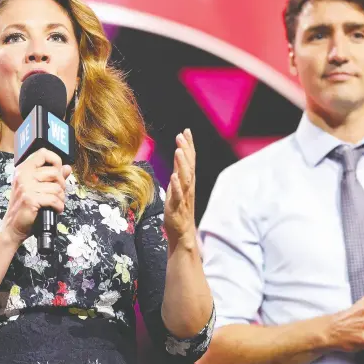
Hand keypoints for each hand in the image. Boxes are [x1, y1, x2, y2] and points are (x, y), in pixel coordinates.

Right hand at [1, 148, 71, 245]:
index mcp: (23, 169)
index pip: (43, 153)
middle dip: (61, 185)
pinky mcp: (30, 199)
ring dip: (61, 198)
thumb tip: (67, 167)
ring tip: (54, 203)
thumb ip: (52, 177)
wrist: (12, 226)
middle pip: (55, 172)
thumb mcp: (38, 188)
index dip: (55, 160)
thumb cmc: (25, 207)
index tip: (59, 170)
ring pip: (57, 188)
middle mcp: (23, 175)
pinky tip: (54, 209)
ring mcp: (25, 187)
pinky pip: (54, 199)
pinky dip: (59, 207)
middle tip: (57, 194)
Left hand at [164, 129, 195, 249]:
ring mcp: (184, 197)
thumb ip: (179, 171)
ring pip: (185, 178)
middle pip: (189, 166)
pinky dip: (177, 186)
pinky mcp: (178, 208)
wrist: (182, 233)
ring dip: (182, 164)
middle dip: (186, 150)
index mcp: (188, 181)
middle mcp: (188, 187)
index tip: (186, 130)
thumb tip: (179, 154)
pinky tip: (174, 176)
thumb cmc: (178, 209)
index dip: (189, 145)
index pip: (190, 160)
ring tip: (178, 150)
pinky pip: (178, 196)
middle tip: (181, 135)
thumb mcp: (177, 186)